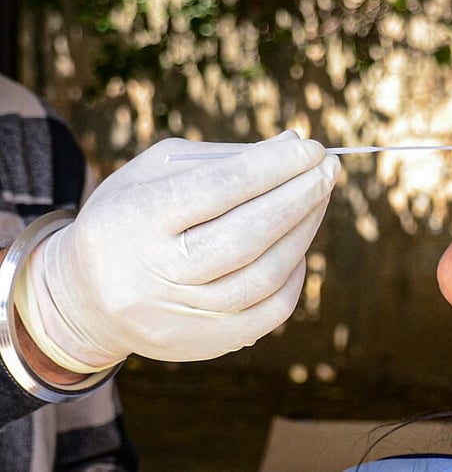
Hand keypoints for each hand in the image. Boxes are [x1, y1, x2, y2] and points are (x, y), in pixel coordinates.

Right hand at [16, 131, 339, 372]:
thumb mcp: (156, 173)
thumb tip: (294, 145)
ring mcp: (179, 316)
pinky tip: (301, 243)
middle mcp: (154, 273)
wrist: (84, 297)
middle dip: (299, 197)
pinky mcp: (203, 344)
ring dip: (304, 232)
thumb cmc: (132, 218)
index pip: (218, 189)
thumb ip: (225, 158)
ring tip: (320, 198)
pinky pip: (269, 311)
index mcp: (135, 219)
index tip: (310, 147)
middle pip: (247, 235)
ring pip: (263, 276)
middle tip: (329, 168)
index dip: (273, 166)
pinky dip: (294, 274)